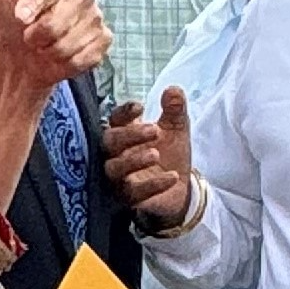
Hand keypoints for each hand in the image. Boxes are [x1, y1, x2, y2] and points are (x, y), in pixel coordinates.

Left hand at [0, 0, 107, 105]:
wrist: (21, 59)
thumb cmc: (11, 22)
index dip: (33, 6)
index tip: (20, 18)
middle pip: (58, 21)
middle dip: (37, 35)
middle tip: (30, 35)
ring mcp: (96, 18)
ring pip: (70, 42)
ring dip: (50, 51)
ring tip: (44, 46)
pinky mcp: (103, 40)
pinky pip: (85, 56)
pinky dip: (67, 62)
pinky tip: (60, 56)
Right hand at [105, 87, 196, 235]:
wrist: (180, 188)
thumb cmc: (170, 153)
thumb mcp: (176, 129)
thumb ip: (175, 109)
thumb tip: (174, 90)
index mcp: (125, 132)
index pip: (115, 119)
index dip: (125, 112)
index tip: (140, 107)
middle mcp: (116, 154)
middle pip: (109, 141)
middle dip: (129, 134)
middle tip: (154, 130)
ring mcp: (119, 177)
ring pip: (114, 168)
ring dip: (134, 160)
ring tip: (156, 154)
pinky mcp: (128, 198)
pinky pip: (133, 193)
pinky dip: (152, 185)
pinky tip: (172, 176)